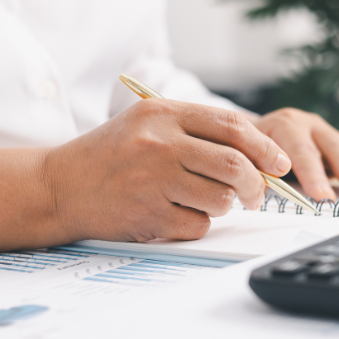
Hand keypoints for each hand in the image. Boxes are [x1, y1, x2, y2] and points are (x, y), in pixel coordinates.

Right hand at [42, 99, 290, 241]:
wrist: (59, 186)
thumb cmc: (111, 156)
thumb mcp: (149, 125)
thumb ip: (198, 133)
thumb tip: (260, 158)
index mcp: (163, 114)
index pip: (231, 126)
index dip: (264, 146)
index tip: (278, 163)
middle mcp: (159, 143)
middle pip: (234, 164)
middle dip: (255, 184)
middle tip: (256, 194)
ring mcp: (153, 180)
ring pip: (220, 199)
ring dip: (223, 206)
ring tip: (202, 200)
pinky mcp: (148, 215)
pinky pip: (198, 225)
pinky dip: (197, 224)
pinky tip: (175, 214)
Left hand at [250, 108, 338, 201]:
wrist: (251, 130)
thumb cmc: (249, 148)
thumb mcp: (246, 155)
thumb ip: (257, 170)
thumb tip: (263, 190)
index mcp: (284, 125)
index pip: (301, 151)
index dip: (313, 175)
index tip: (323, 198)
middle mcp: (308, 124)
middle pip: (334, 149)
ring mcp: (325, 132)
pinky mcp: (337, 142)